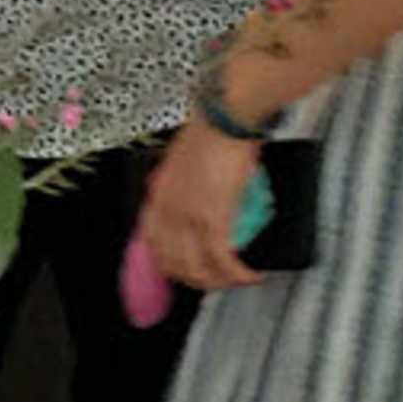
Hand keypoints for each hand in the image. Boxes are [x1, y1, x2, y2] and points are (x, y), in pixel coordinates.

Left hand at [137, 113, 265, 293]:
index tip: (183, 270)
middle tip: (215, 281)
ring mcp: (187, 218)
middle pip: (173, 263)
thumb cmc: (210, 131)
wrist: (224, 119)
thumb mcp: (182, 162)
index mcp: (157, 197)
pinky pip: (223, 259)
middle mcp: (166, 212)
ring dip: (219, 282)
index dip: (167, 263)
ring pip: (198, 268)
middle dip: (195, 280)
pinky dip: (237, 273)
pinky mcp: (213, 219)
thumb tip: (196, 195)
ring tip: (236, 281)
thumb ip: (182, 185)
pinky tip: (250, 275)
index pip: (152, 244)